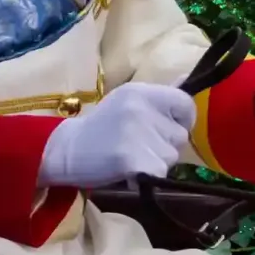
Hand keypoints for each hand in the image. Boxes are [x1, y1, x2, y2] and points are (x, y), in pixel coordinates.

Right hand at [36, 83, 196, 188]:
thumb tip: (187, 79)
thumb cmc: (102, 126)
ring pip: (172, 156)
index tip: (168, 128)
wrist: (68, 149)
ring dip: (158, 161)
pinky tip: (130, 170)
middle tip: (140, 144)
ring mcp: (138, 135)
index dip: (183, 119)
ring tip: (133, 156)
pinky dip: (149, 176)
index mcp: (142, 92)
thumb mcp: (128, 101)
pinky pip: (160, 173)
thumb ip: (159, 96)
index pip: (186, 103)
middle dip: (166, 144)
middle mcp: (142, 110)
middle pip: (180, 135)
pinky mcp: (134, 161)